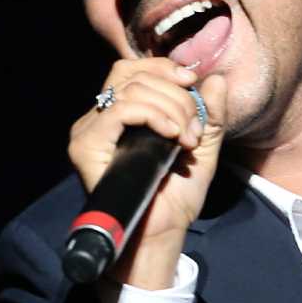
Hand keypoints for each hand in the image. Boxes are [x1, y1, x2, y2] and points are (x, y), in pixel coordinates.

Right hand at [68, 58, 228, 288]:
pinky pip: (120, 110)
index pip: (133, 70)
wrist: (160, 233)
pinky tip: (172, 136)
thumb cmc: (175, 197)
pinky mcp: (85, 145)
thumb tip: (216, 78)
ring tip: (187, 140)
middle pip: (133, 75)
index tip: (193, 82)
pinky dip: (153, 115)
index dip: (164, 68)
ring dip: (170, 109)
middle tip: (194, 129)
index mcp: (121, 115)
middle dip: (176, 96)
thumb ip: (210, 113)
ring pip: (131, 89)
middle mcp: (100, 118)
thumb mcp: (202, 147)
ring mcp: (89, 130)